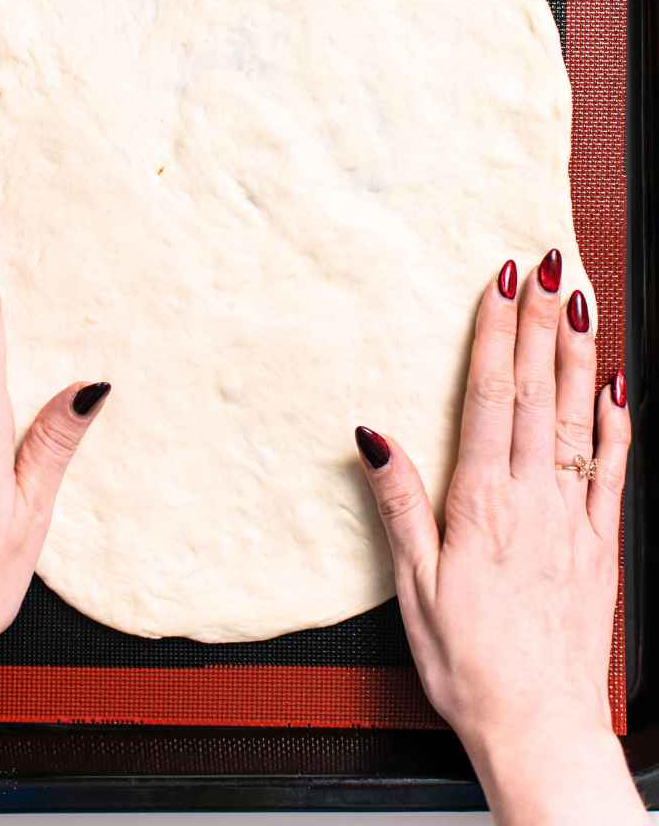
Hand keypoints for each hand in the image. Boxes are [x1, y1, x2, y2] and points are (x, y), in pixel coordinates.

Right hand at [358, 249, 641, 823]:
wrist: (540, 728)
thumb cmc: (467, 664)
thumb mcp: (413, 589)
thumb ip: (400, 506)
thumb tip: (374, 436)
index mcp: (481, 506)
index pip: (488, 400)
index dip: (494, 337)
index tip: (499, 284)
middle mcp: (534, 501)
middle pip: (536, 395)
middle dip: (539, 325)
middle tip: (545, 263)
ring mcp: (575, 520)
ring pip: (579, 420)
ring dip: (579, 355)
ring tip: (581, 299)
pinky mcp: (602, 546)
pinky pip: (614, 470)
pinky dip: (617, 422)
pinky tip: (617, 386)